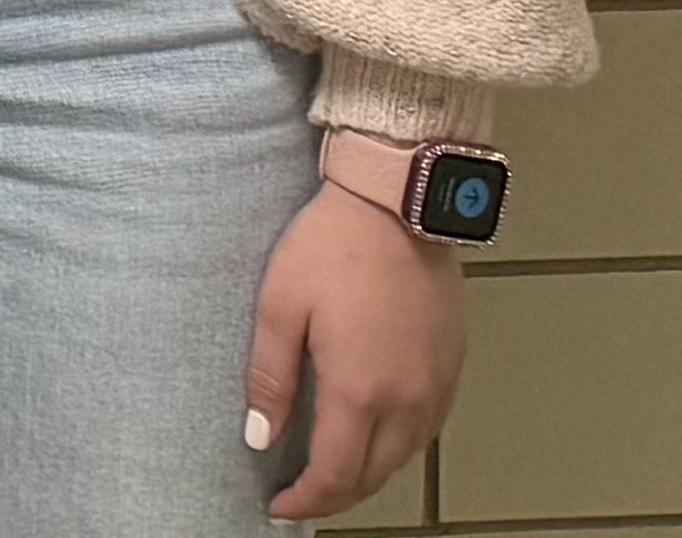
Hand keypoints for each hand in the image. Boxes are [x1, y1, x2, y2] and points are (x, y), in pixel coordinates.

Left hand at [248, 175, 462, 520]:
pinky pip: (426, 430)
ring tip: (331, 472)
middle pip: (373, 475)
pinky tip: (374, 437)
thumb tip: (260, 436)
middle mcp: (407, 399)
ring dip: (368, 474)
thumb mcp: (279, 307)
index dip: (306, 498)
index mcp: (360, 390)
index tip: (279, 505)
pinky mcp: (452, 367)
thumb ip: (269, 377)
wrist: (397, 206)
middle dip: (335, 493)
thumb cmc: (333, 247)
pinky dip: (397, 448)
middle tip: (300, 494)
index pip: (335, 472)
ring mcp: (436, 385)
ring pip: (403, 457)